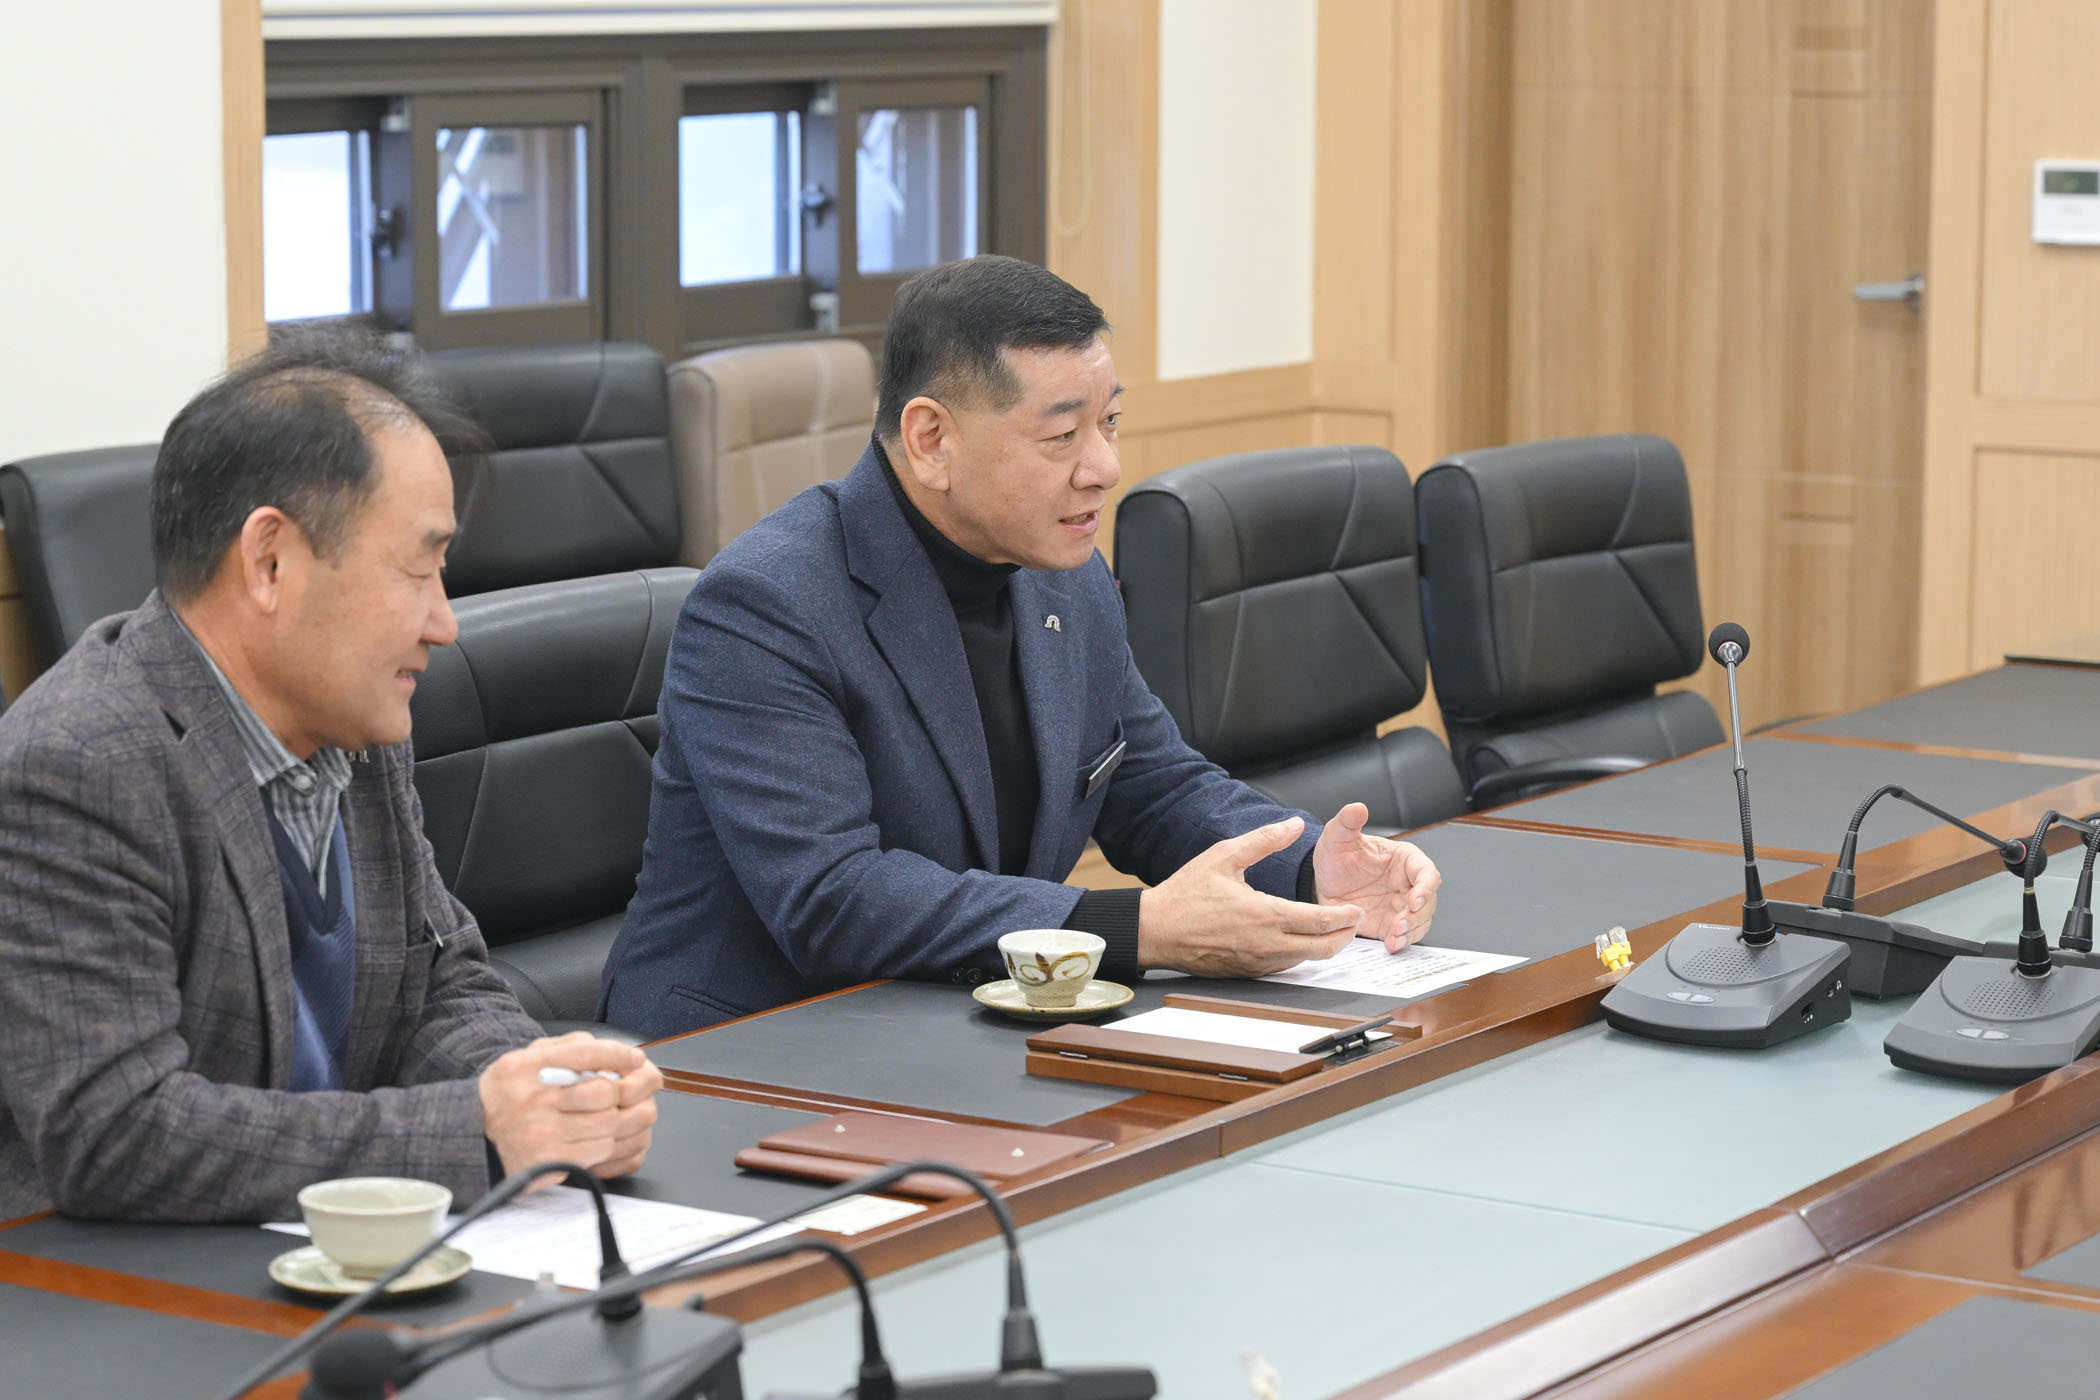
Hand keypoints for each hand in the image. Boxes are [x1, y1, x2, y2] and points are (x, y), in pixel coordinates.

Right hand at [478, 1032, 661, 1180]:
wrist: (474, 1141)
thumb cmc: (507, 1097)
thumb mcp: (523, 1061)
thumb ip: (564, 1047)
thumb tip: (608, 1050)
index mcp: (526, 1067)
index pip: (585, 1053)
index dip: (618, 1054)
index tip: (635, 1058)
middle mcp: (533, 1099)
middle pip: (604, 1091)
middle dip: (617, 1093)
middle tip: (613, 1095)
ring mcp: (542, 1132)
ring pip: (608, 1123)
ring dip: (612, 1120)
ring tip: (600, 1117)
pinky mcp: (551, 1161)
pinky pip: (600, 1149)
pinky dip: (603, 1143)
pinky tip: (590, 1138)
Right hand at [1137, 817, 1362, 977]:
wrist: (1155, 931)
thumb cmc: (1185, 894)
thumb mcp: (1224, 856)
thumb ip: (1264, 840)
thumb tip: (1295, 825)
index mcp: (1265, 914)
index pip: (1321, 921)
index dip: (1345, 917)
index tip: (1355, 910)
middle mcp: (1266, 944)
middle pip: (1323, 949)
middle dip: (1344, 937)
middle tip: (1353, 923)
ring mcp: (1257, 963)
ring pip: (1304, 960)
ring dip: (1322, 947)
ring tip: (1331, 931)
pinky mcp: (1247, 973)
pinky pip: (1283, 967)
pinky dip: (1299, 955)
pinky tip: (1298, 941)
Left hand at [1310, 802, 1440, 950]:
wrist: (1322, 882)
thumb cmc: (1336, 856)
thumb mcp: (1337, 837)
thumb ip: (1347, 822)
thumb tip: (1357, 807)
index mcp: (1404, 860)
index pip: (1427, 872)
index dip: (1425, 887)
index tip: (1414, 899)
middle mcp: (1408, 884)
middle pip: (1428, 901)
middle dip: (1417, 915)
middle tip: (1399, 923)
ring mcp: (1401, 905)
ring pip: (1420, 921)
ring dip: (1411, 931)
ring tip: (1393, 937)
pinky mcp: (1391, 924)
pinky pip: (1405, 936)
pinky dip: (1401, 942)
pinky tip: (1391, 945)